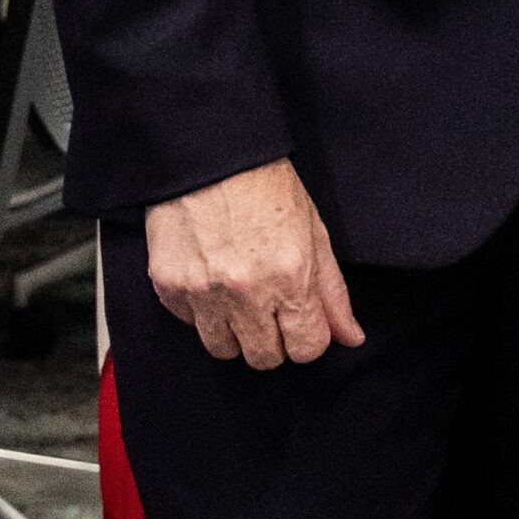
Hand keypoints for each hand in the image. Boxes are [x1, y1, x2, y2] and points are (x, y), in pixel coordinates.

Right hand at [145, 159, 363, 370]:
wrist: (212, 160)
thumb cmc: (268, 190)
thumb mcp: (316, 235)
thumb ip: (332, 293)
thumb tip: (350, 336)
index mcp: (291, 277)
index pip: (306, 348)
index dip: (309, 340)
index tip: (304, 325)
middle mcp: (246, 292)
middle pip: (264, 358)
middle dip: (274, 341)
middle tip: (273, 309)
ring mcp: (202, 293)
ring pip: (223, 351)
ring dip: (236, 332)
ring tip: (242, 296)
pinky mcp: (168, 288)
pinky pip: (190, 325)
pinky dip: (203, 312)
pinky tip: (214, 280)